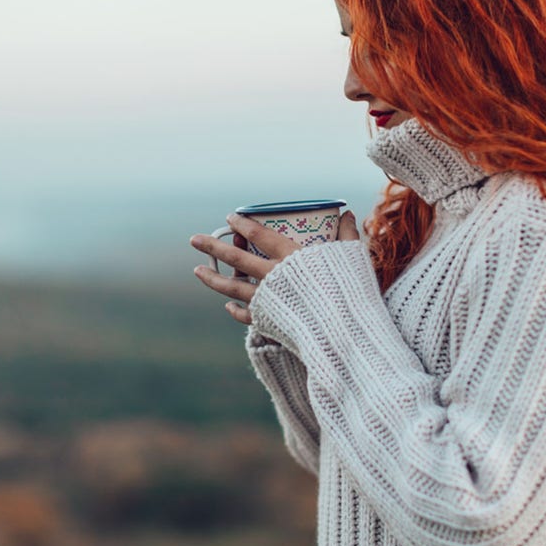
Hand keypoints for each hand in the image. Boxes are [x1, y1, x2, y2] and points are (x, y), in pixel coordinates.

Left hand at [190, 211, 360, 324]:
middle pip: (237, 258)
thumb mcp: (351, 257)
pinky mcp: (270, 321)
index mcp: (291, 257)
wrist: (345, 332)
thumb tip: (348, 213)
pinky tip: (228, 307)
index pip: (260, 236)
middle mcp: (273, 277)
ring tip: (197, 271)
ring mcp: (268, 300)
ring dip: (213, 278)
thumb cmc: (350, 291)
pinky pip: (247, 315)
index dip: (243, 224)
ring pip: (233, 287)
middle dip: (214, 247)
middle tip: (194, 240)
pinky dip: (236, 311)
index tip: (230, 217)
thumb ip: (347, 235)